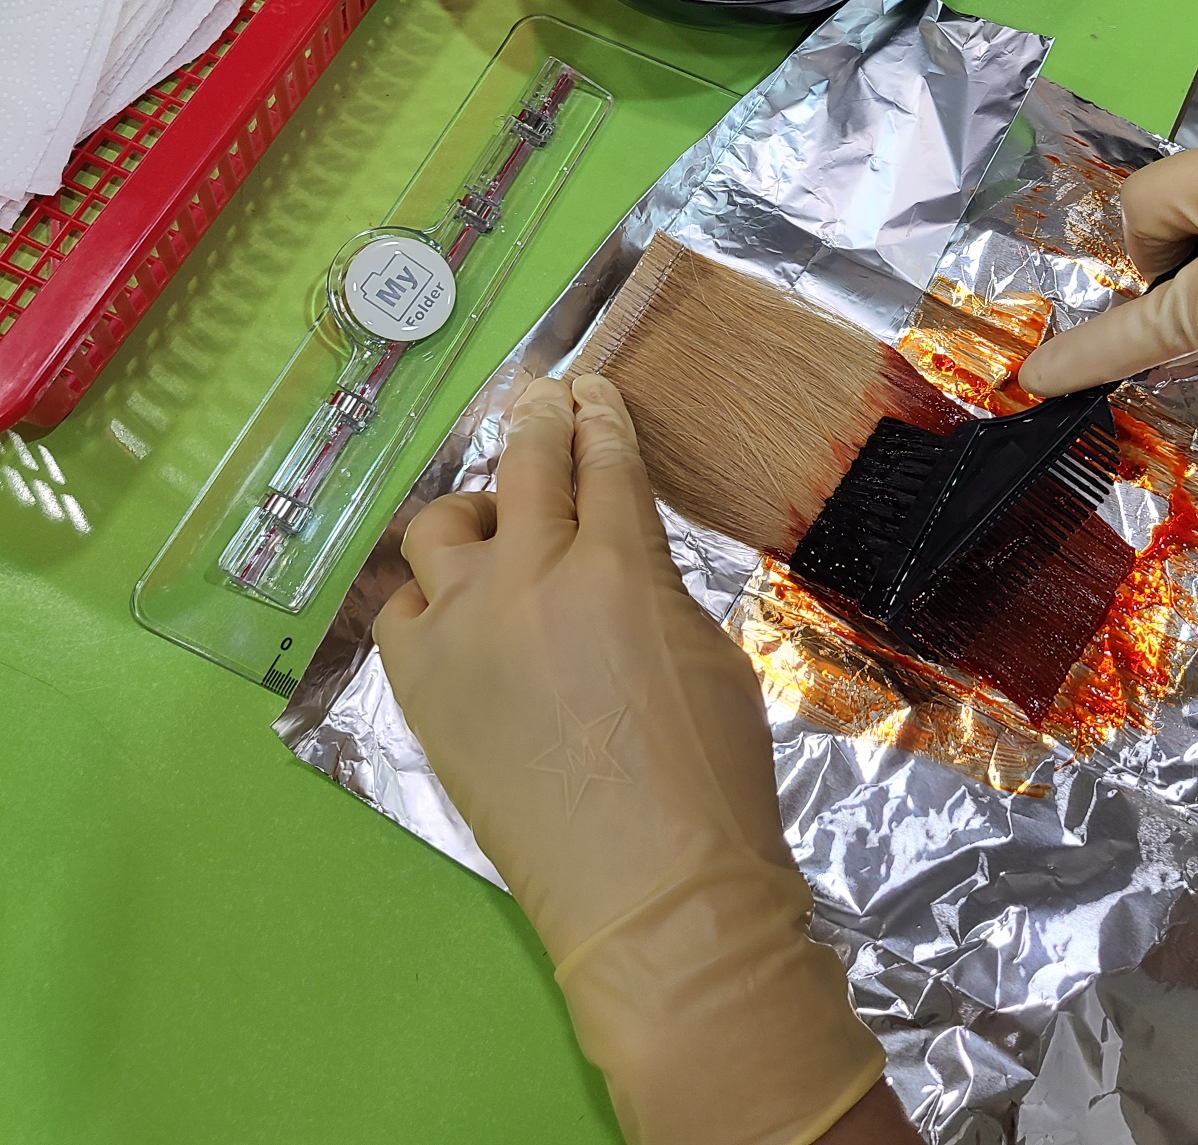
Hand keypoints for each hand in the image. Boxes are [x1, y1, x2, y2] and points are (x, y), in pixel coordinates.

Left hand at [373, 375, 884, 1144]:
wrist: (649, 890)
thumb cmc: (713, 778)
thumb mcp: (710, 654)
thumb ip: (653, 585)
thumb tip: (616, 552)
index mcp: (618, 567)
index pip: (605, 460)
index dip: (601, 416)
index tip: (591, 389)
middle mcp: (531, 578)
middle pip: (525, 464)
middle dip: (539, 418)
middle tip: (541, 400)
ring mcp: (464, 631)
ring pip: (440, 526)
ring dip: (475, 512)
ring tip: (496, 530)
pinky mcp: (420, 687)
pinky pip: (401, 611)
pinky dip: (429, 599)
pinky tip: (455, 616)